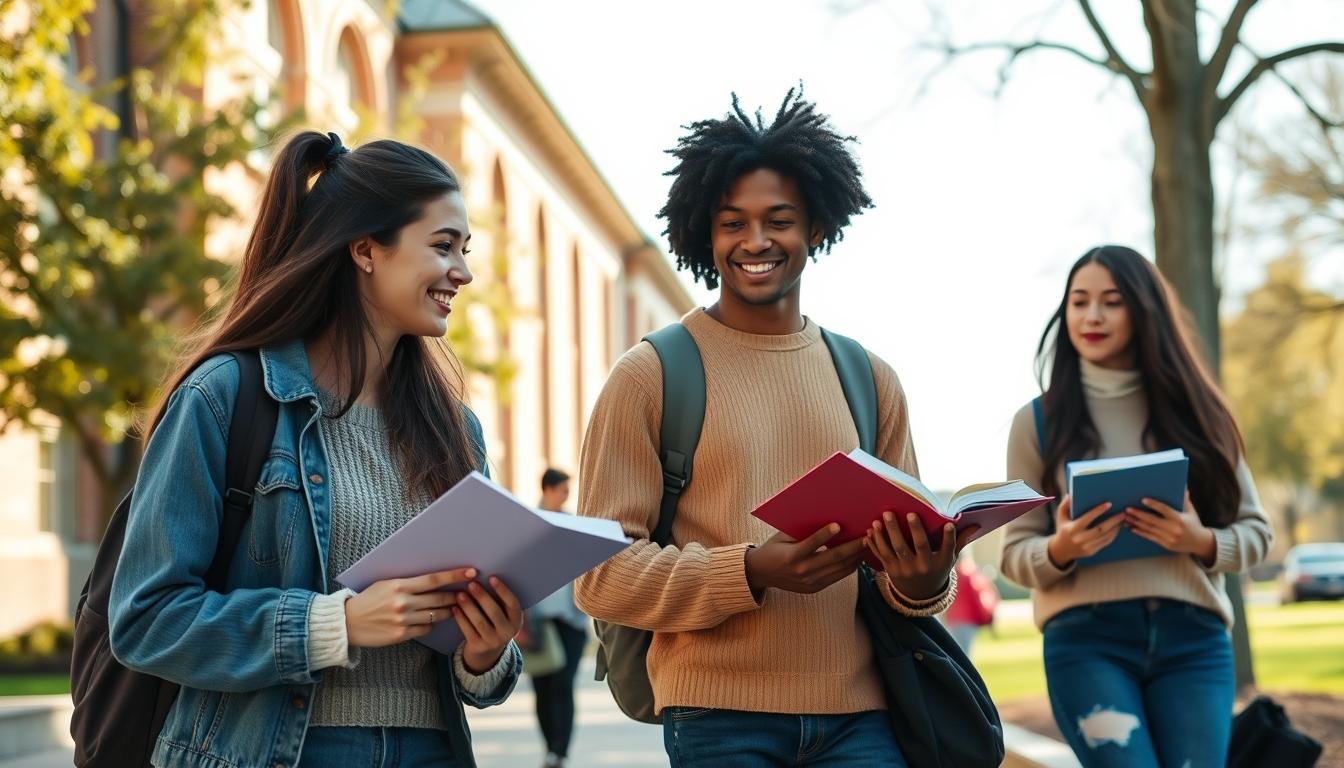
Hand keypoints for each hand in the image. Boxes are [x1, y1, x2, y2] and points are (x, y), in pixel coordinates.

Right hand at [345, 567, 475, 647]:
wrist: (348, 622)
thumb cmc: (368, 599)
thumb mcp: (386, 584)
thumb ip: (408, 583)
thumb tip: (434, 580)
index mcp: (399, 585)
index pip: (434, 579)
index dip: (455, 575)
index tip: (471, 572)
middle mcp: (403, 602)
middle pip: (439, 598)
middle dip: (457, 595)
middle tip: (469, 592)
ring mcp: (403, 620)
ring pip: (436, 615)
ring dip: (448, 611)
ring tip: (455, 607)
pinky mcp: (401, 635)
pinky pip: (425, 629)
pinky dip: (431, 625)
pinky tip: (431, 621)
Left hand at [453, 576, 523, 673]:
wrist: (488, 650)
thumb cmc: (495, 621)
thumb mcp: (503, 614)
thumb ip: (498, 600)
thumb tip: (483, 575)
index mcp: (517, 621)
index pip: (512, 604)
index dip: (503, 590)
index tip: (491, 577)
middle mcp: (507, 633)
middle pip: (494, 612)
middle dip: (482, 597)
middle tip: (471, 583)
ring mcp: (493, 642)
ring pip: (480, 622)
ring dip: (469, 607)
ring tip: (459, 594)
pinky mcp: (478, 647)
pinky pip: (468, 631)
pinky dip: (460, 618)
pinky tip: (454, 608)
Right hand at [744, 524, 866, 596]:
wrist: (761, 573)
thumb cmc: (773, 548)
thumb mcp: (782, 536)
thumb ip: (801, 530)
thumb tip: (823, 515)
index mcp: (791, 556)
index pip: (811, 544)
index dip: (825, 535)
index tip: (839, 524)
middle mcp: (802, 571)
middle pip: (833, 557)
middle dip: (853, 546)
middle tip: (867, 534)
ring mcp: (810, 582)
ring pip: (839, 569)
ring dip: (856, 556)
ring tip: (868, 544)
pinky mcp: (815, 588)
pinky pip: (837, 577)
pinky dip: (850, 567)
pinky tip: (858, 557)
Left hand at [864, 512, 964, 600]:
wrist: (919, 594)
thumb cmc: (937, 569)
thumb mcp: (950, 559)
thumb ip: (960, 541)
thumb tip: (976, 525)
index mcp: (940, 563)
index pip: (947, 549)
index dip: (949, 537)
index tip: (949, 524)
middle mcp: (923, 567)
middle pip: (917, 546)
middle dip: (912, 529)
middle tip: (907, 513)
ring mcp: (905, 570)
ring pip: (895, 550)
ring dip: (886, 534)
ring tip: (880, 519)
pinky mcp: (890, 571)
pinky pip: (882, 556)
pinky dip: (874, 543)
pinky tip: (870, 530)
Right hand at [1046, 495, 1122, 567]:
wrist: (1062, 550)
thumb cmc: (1063, 529)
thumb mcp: (1060, 517)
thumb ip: (1064, 505)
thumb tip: (1070, 495)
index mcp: (1072, 529)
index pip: (1087, 518)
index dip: (1098, 511)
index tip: (1109, 504)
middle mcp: (1080, 538)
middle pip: (1101, 528)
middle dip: (1113, 520)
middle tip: (1122, 513)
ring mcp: (1086, 546)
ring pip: (1105, 536)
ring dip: (1116, 528)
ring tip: (1122, 520)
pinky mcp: (1092, 551)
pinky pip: (1106, 542)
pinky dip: (1113, 535)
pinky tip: (1117, 528)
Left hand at [1123, 493, 1216, 565]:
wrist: (1200, 543)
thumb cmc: (1194, 523)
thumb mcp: (1191, 511)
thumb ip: (1185, 499)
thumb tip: (1183, 486)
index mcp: (1179, 519)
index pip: (1164, 510)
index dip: (1153, 505)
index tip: (1142, 500)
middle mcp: (1173, 529)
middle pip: (1153, 520)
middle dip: (1139, 514)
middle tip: (1127, 509)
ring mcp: (1169, 538)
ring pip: (1149, 529)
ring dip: (1136, 523)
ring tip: (1126, 518)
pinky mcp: (1165, 544)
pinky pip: (1151, 537)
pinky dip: (1141, 532)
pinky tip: (1132, 528)